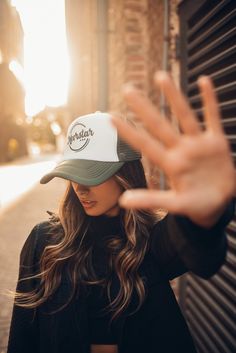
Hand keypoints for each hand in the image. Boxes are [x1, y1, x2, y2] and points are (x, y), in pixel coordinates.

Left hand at [112, 71, 235, 227]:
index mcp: (170, 164)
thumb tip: (122, 201)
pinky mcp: (216, 142)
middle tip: (127, 88)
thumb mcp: (175, 204)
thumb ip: (151, 200)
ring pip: (184, 115)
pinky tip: (204, 81)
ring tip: (160, 76)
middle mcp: (181, 150)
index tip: (110, 117)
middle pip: (160, 124)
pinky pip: (212, 116)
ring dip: (173, 96)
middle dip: (144, 108)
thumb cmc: (196, 206)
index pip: (145, 144)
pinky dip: (209, 100)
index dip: (128, 132)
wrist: (219, 204)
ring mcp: (198, 144)